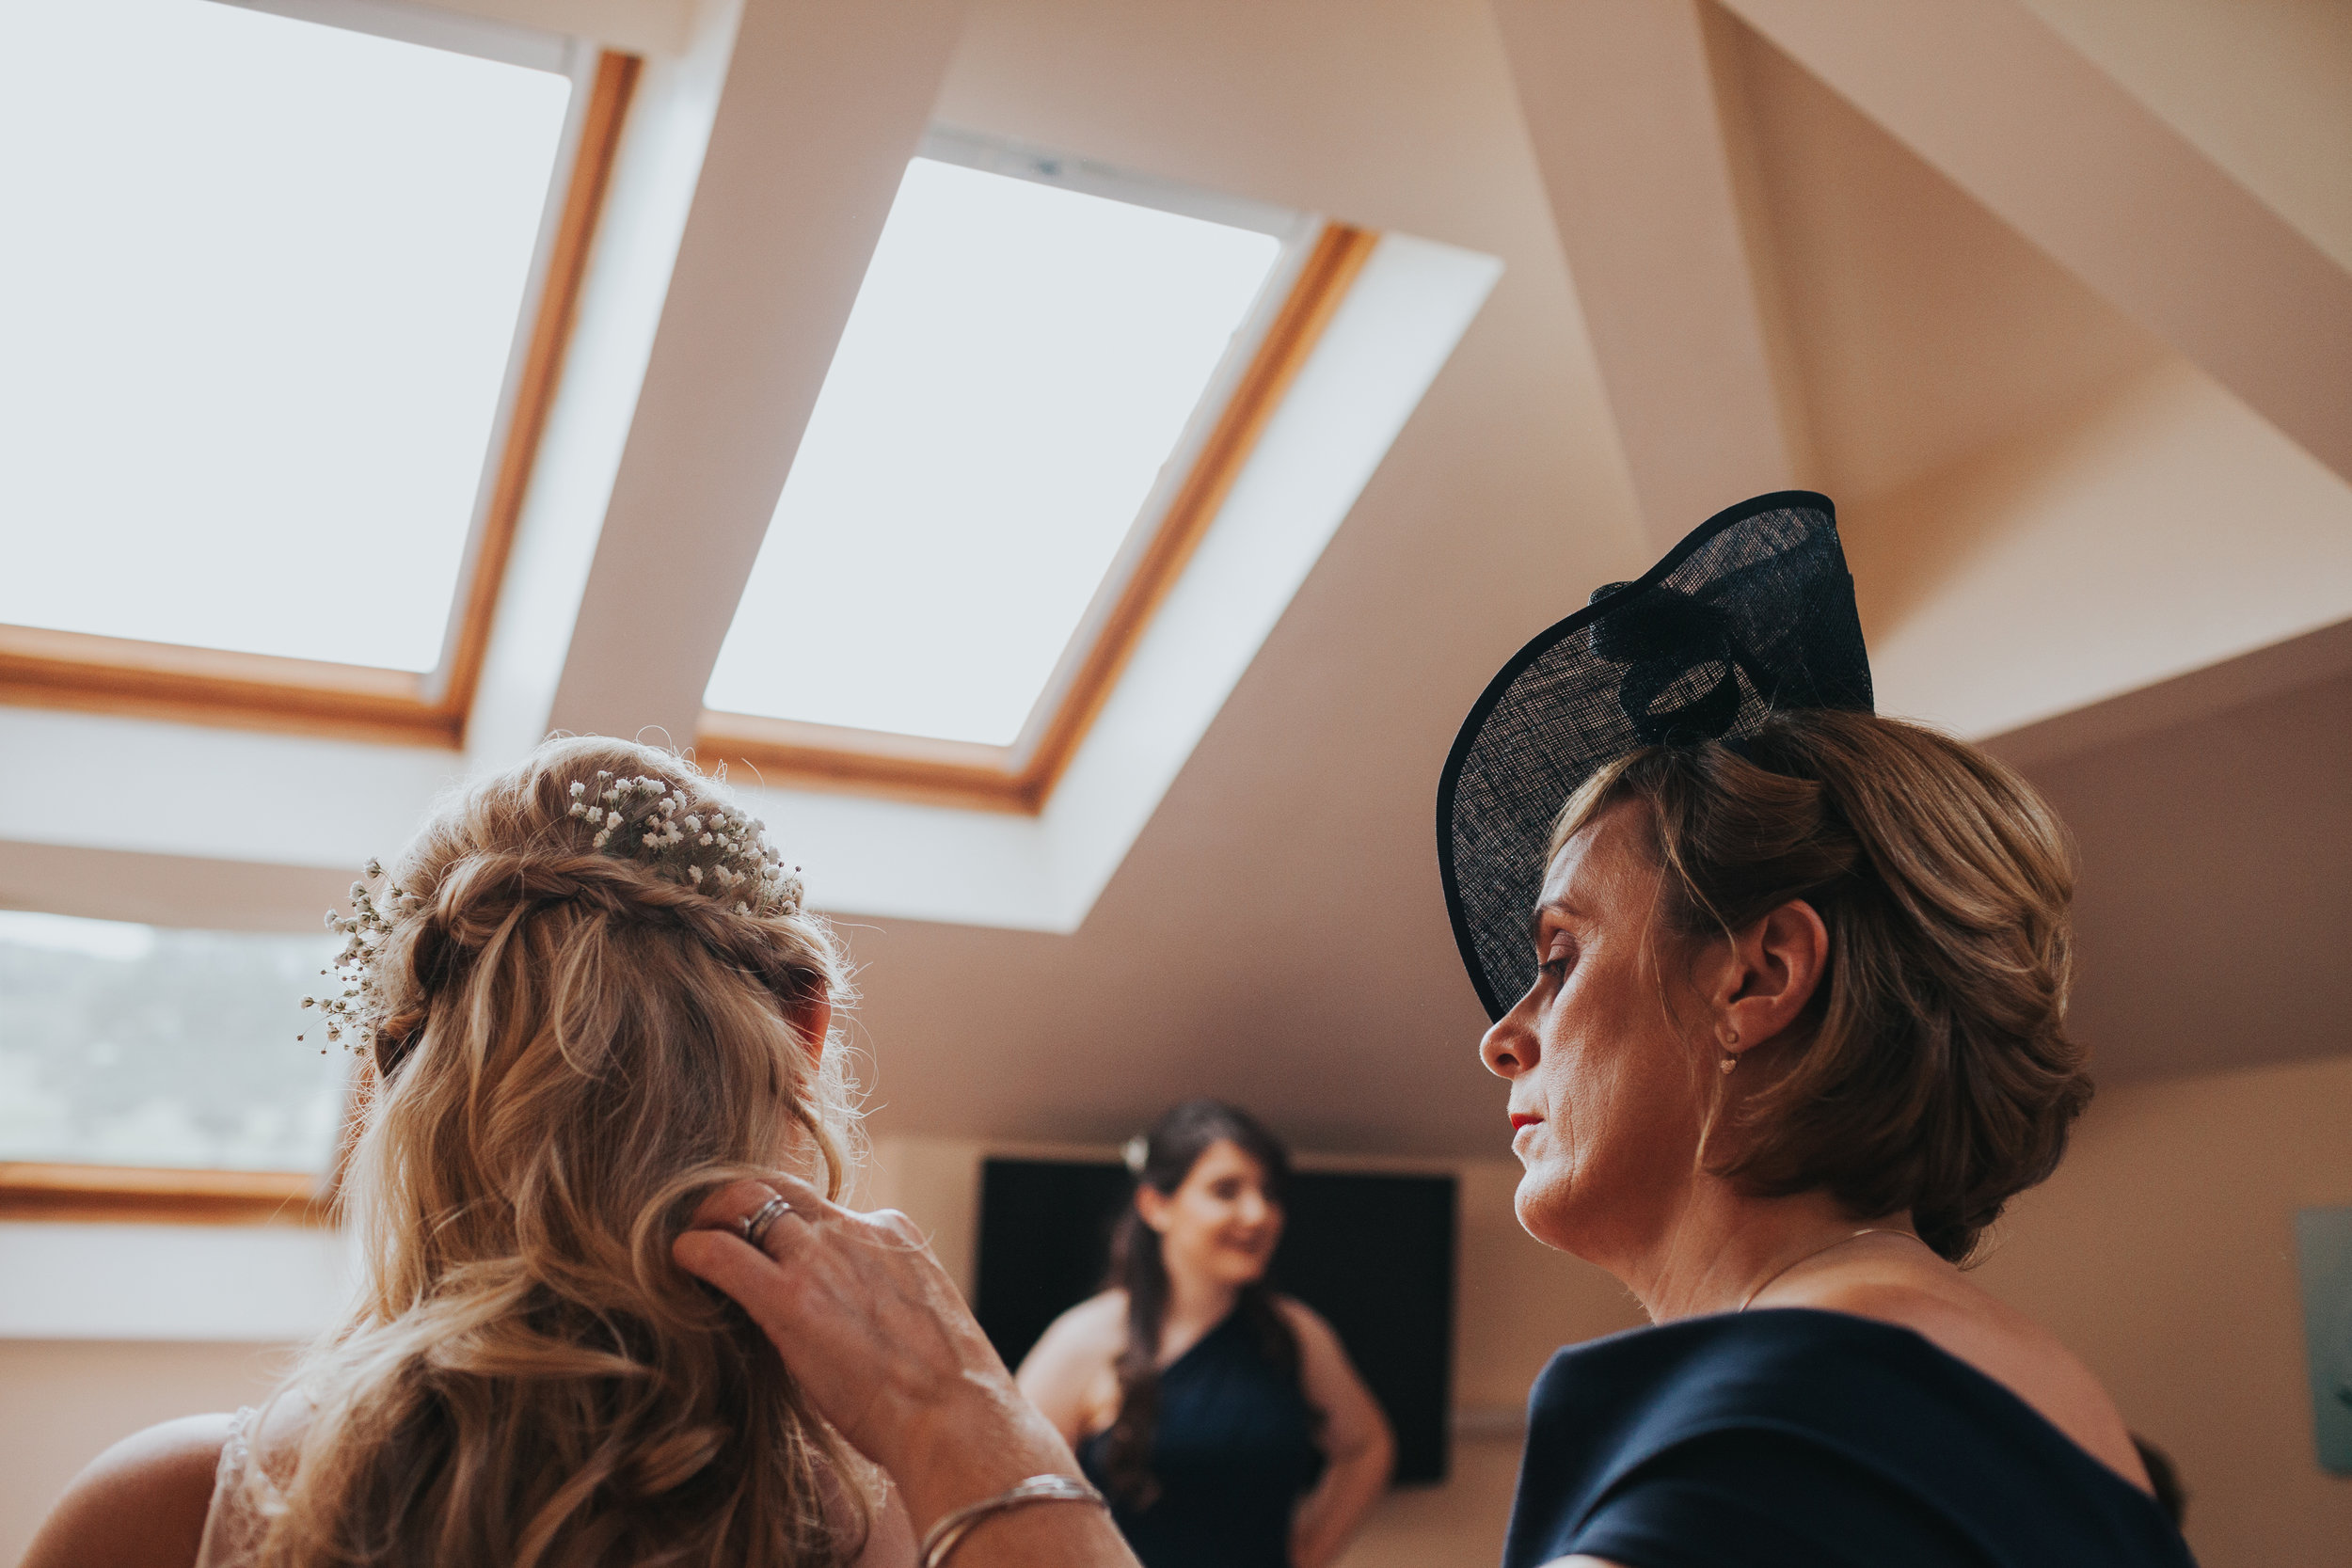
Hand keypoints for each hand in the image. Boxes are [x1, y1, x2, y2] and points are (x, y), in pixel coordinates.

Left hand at [674, 1176, 1076, 1527]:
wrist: (957, 1417)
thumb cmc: (943, 1392)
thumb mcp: (919, 1319)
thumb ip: (879, 1298)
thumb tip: (845, 1324)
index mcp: (893, 1232)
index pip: (826, 1211)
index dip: (790, 1229)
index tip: (768, 1251)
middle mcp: (856, 1230)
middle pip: (780, 1186)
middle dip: (738, 1198)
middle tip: (709, 1225)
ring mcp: (823, 1257)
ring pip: (748, 1201)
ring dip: (711, 1216)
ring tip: (689, 1242)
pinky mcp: (789, 1297)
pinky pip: (722, 1254)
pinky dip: (693, 1251)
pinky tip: (678, 1264)